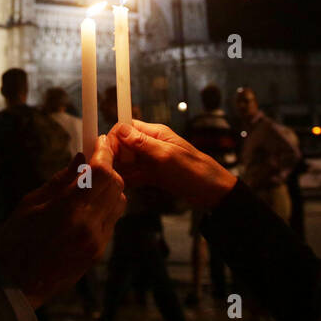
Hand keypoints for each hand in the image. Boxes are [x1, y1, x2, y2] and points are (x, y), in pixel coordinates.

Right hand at [0, 135, 127, 309]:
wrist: (16, 286)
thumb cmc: (15, 241)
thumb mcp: (30, 203)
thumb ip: (60, 180)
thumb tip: (80, 159)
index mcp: (69, 210)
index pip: (101, 171)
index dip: (104, 153)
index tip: (99, 142)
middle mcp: (89, 226)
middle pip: (116, 185)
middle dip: (108, 169)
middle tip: (93, 162)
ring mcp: (96, 242)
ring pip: (119, 203)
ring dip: (109, 188)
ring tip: (88, 186)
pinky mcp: (98, 253)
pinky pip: (111, 221)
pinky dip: (104, 207)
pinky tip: (85, 208)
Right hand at [108, 119, 236, 210]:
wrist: (213, 193)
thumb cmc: (194, 171)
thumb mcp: (166, 156)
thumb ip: (142, 143)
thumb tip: (120, 130)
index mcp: (155, 133)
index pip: (127, 127)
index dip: (114, 138)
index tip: (107, 153)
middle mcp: (151, 144)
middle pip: (123, 145)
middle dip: (114, 155)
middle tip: (107, 171)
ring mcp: (152, 161)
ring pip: (127, 161)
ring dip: (119, 169)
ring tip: (111, 181)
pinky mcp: (154, 176)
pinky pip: (135, 175)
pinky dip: (127, 180)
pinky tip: (120, 188)